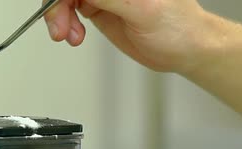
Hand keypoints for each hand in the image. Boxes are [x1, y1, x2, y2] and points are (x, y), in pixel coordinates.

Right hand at [43, 0, 210, 71]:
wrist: (185, 50)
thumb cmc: (178, 27)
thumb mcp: (141, 8)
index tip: (56, 6)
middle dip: (57, 4)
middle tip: (59, 26)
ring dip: (59, 16)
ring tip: (69, 35)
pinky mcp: (100, 7)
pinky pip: (70, 9)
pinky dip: (66, 23)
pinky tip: (74, 36)